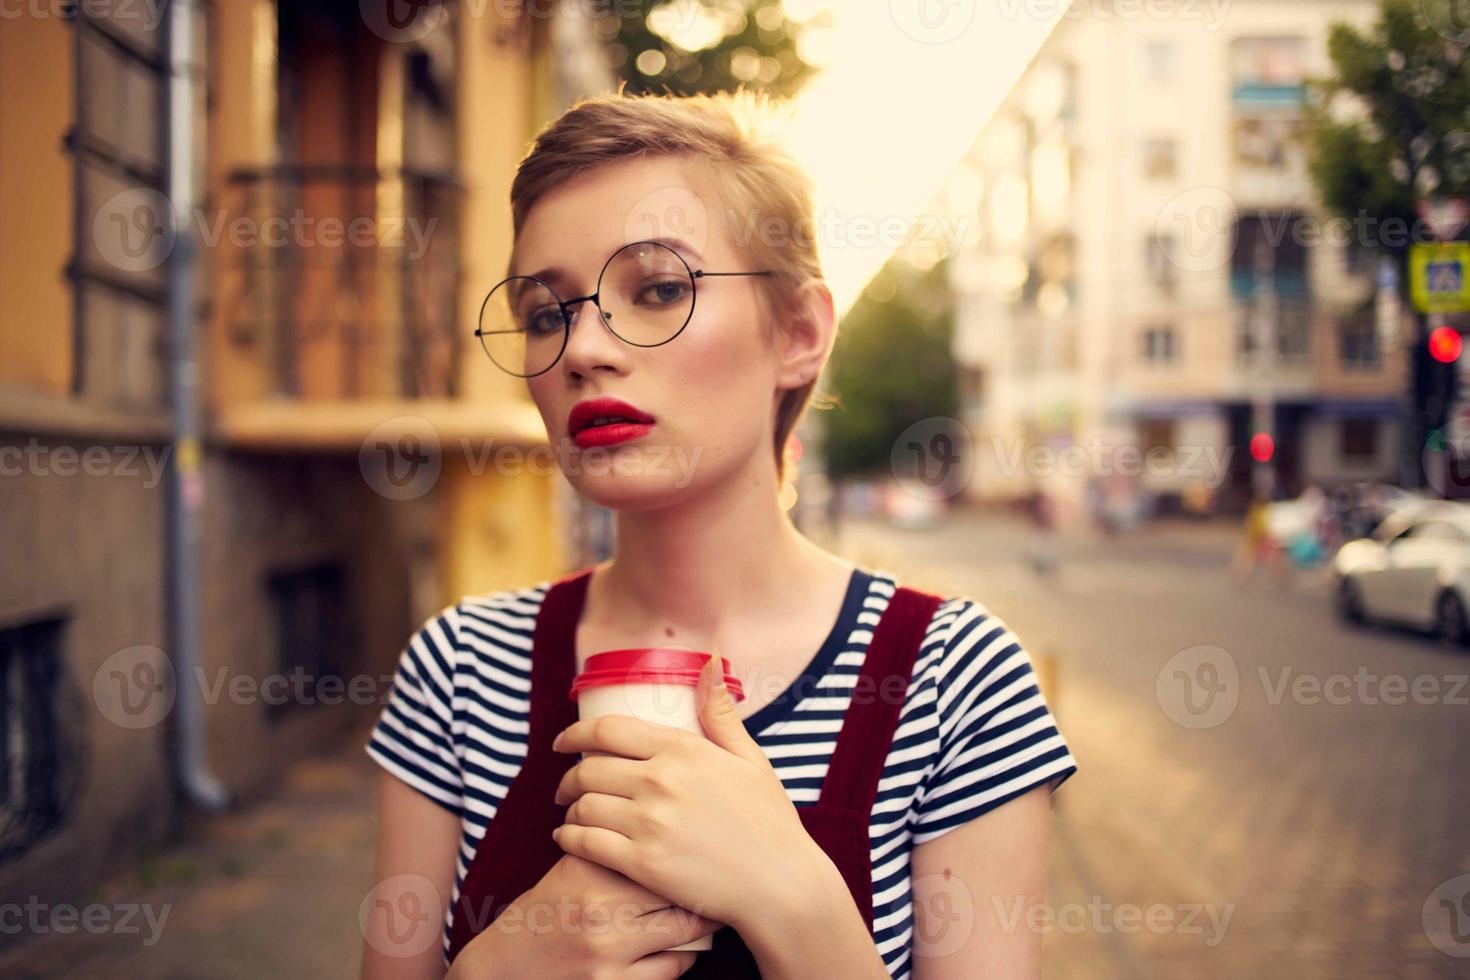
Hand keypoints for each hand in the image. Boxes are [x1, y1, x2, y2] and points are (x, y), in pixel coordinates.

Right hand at [451, 852, 720, 978]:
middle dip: (704, 886)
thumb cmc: (548, 909)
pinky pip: (673, 969)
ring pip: (687, 932)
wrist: (504, 967)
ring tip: (705, 914)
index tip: (710, 847)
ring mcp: (606, 948)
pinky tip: (678, 947)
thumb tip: (670, 812)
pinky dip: (683, 957)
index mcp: (590, 863)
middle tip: (718, 881)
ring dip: (701, 925)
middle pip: (680, 888)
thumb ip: (614, 838)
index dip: (692, 848)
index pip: (661, 847)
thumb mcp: (573, 865)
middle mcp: (599, 903)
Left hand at [550, 653, 830, 935]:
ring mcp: (650, 823)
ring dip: (569, 809)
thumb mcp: (750, 759)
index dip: (574, 733)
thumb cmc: (768, 822)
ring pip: (583, 805)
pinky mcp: (643, 863)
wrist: (781, 884)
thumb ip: (721, 713)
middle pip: (589, 768)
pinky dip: (569, 838)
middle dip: (569, 777)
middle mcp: (661, 781)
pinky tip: (569, 839)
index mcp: (683, 749)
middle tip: (565, 787)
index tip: (562, 742)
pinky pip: (586, 843)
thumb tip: (710, 660)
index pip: (609, 729)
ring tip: (572, 815)